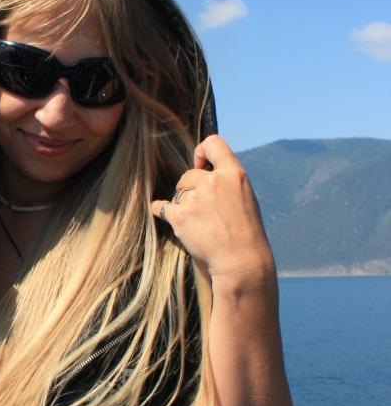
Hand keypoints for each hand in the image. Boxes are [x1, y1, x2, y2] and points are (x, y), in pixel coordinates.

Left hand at [151, 135, 274, 285]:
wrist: (240, 261)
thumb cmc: (245, 232)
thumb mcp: (244, 197)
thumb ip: (226, 182)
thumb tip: (204, 173)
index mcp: (234, 174)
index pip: (213, 144)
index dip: (201, 153)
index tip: (199, 166)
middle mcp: (213, 181)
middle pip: (188, 175)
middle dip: (190, 190)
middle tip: (202, 210)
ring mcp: (195, 198)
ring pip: (178, 194)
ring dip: (182, 206)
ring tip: (199, 224)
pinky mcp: (180, 216)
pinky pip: (161, 207)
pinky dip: (160, 210)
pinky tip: (163, 213)